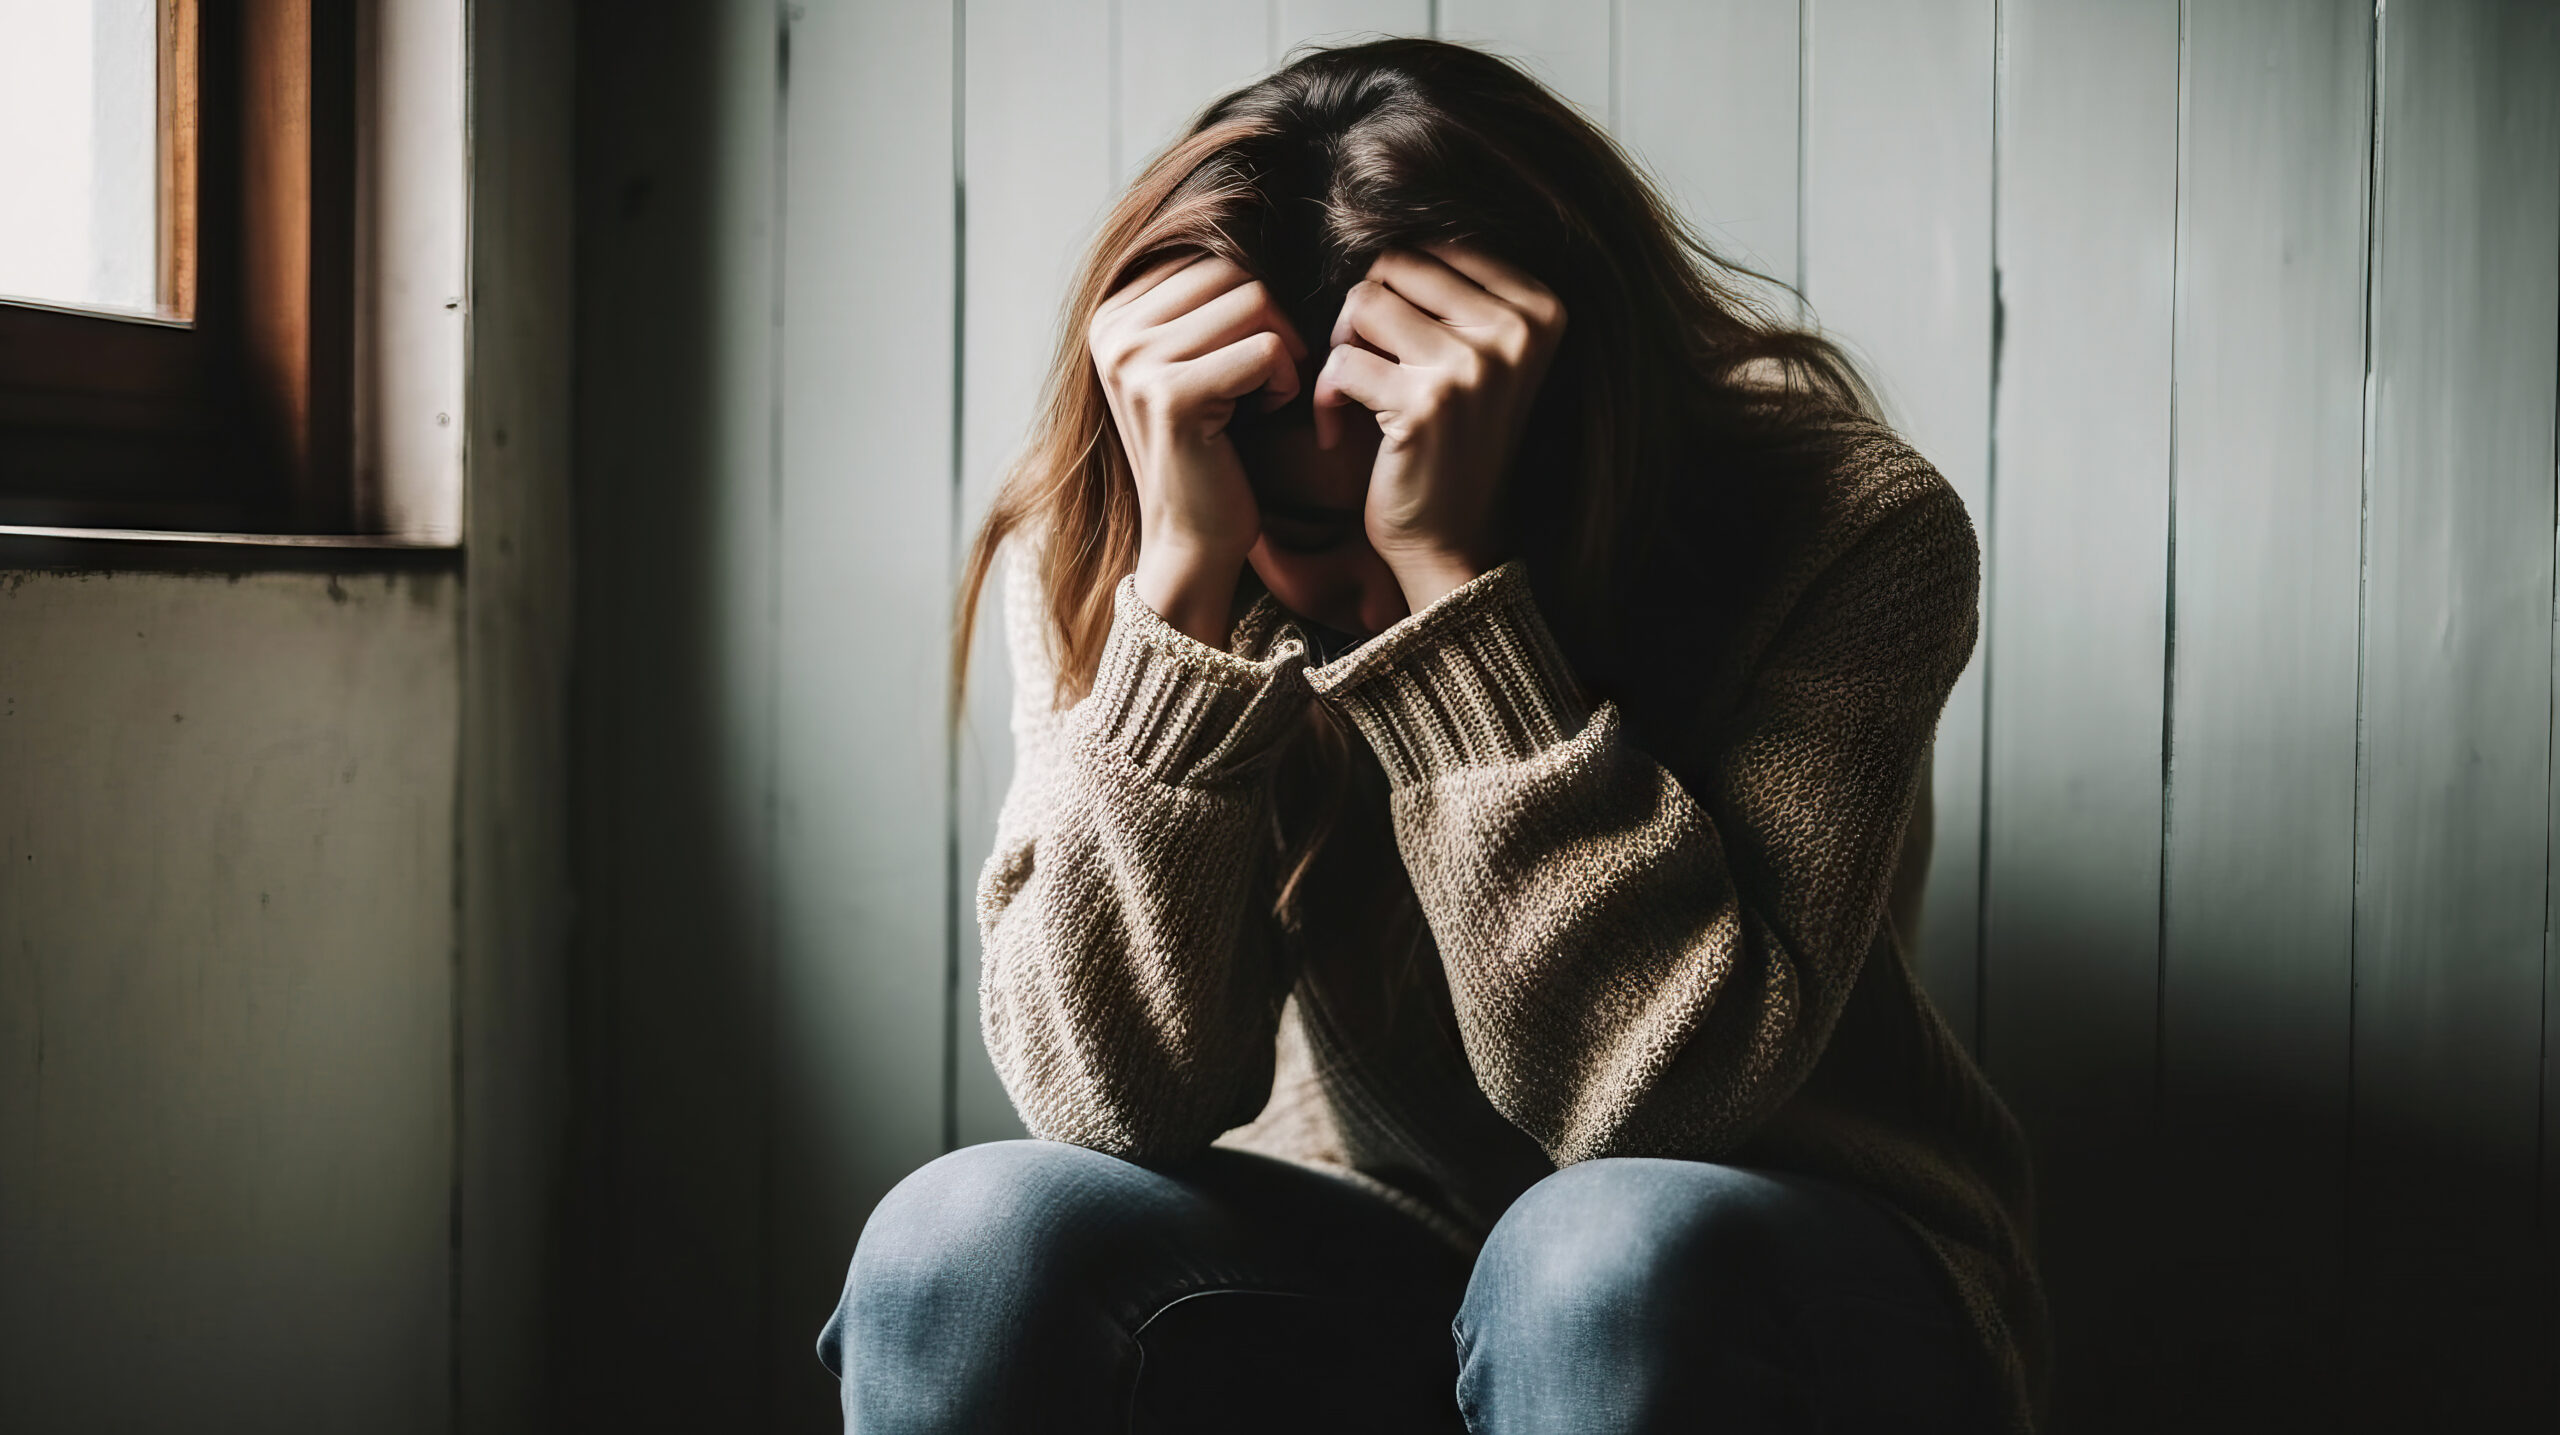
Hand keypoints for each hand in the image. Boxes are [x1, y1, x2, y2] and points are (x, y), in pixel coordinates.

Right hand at [1088, 254, 1306, 645]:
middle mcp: (1111, 329)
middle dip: (1270, 323)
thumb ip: (1204, 300)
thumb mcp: (1196, 361)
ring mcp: (1134, 361)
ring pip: (1255, 302)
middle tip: (1263, 380)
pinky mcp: (1171, 395)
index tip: (1244, 361)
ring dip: (1280, 351)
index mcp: (1112, 312)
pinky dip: (1282, 382)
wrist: (1190, 541)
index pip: (1211, 255)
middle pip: (1234, 271)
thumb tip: (1245, 214)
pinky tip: (1262, 415)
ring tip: (1259, 397)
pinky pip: (1266, 348)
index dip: (1252, 306)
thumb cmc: (1210, 451)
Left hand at [1313, 244, 1565, 609]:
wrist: (1452, 542)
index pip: (1436, 245)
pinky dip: (1325, 397)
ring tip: (1350, 394)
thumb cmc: (1452, 444)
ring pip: (1363, 304)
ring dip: (1341, 349)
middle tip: (1360, 365)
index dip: (1395, 288)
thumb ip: (1453, 292)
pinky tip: (1336, 431)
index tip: (1393, 341)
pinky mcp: (1426, 404)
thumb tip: (1385, 217)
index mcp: (1540, 308)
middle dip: (1362, 313)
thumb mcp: (1478, 359)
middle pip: (1395, 265)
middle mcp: (1516, 331)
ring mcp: (1475, 366)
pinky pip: (1340, 362)